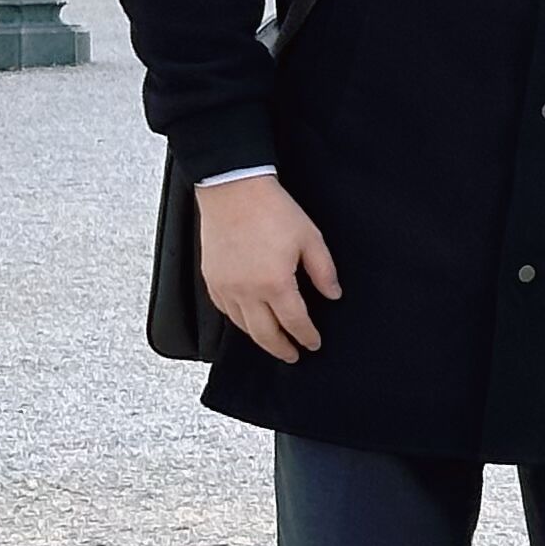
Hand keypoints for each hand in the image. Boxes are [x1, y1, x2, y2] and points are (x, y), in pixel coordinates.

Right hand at [198, 173, 339, 362]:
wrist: (233, 190)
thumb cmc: (271, 210)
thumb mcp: (310, 238)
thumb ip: (323, 271)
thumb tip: (333, 295)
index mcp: (275, 283)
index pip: (294, 322)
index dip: (306, 336)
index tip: (314, 344)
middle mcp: (247, 292)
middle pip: (265, 334)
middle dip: (281, 348)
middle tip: (293, 356)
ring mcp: (225, 287)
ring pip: (242, 326)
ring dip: (259, 337)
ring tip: (273, 341)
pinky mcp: (211, 279)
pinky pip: (225, 310)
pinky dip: (238, 320)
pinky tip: (248, 320)